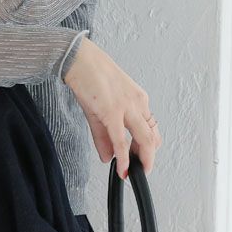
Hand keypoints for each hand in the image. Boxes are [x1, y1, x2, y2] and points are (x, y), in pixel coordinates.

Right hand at [61, 37, 163, 178]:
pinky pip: (121, 141)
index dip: (149, 147)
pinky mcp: (112, 111)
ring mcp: (127, 108)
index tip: (141, 159)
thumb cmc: (91, 75)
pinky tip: (121, 168)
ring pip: (143, 140)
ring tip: (133, 172)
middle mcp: (137, 103)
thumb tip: (107, 156)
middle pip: (152, 137)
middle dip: (149, 158)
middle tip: (142, 170)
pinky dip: (123, 158)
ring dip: (141, 160)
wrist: (79, 58)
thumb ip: (103, 136)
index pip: (151, 128)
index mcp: (137, 100)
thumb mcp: (99, 108)